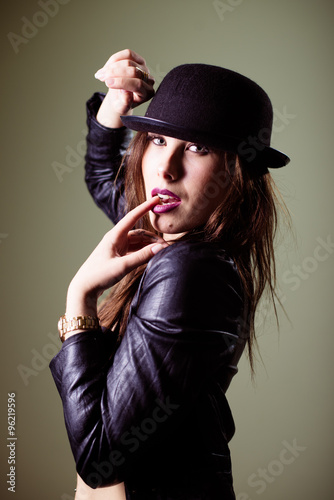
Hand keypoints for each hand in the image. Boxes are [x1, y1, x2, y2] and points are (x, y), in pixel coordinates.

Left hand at [65, 197, 166, 320]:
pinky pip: (134, 251)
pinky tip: (151, 257)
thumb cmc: (99, 275)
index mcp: (114, 236)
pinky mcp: (118, 256)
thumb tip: (160, 248)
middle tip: (167, 246)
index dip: (145, 207)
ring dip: (149, 246)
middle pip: (139, 233)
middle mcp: (116, 239)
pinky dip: (144, 252)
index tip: (157, 199)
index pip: (133, 217)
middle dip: (153, 237)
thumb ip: (142, 257)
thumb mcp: (122, 266)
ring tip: (161, 252)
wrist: (84, 288)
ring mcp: (117, 248)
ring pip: (138, 242)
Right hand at [94, 49, 154, 127]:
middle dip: (115, 73)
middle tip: (101, 77)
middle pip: (133, 71)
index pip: (137, 84)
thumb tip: (125, 92)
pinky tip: (106, 67)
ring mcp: (145, 69)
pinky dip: (114, 59)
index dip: (122, 82)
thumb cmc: (121, 103)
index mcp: (147, 93)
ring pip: (129, 61)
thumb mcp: (121, 108)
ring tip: (101, 74)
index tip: (108, 83)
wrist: (120, 97)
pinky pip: (127, 54)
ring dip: (111, 67)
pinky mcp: (139, 60)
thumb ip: (125, 103)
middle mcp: (149, 80)